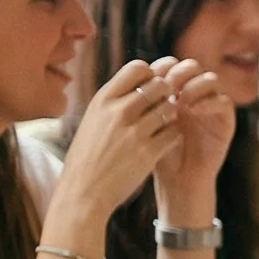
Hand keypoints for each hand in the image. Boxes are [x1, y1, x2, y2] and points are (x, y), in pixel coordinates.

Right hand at [54, 59, 181, 224]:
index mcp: (103, 99)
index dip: (151, 74)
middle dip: (166, 93)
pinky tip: (166, 140)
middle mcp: (118, 111)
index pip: (137, 68)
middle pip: (158, 84)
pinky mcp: (148, 152)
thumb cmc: (88, 155)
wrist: (84, 190)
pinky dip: (174, 135)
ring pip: (169, 108)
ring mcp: (134, 132)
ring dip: (172, 114)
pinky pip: (174, 133)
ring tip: (165, 122)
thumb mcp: (93, 120)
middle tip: (164, 104)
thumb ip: (112, 102)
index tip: (151, 85)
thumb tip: (135, 83)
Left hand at [149, 55, 233, 219]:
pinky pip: (224, 101)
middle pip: (192, 66)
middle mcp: (195, 96)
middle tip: (167, 86)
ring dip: (195, 84)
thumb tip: (131, 75)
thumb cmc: (155, 153)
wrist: (177, 180)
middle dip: (179, 72)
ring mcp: (212, 107)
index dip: (162, 66)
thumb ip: (142, 101)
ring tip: (181, 99)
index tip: (149, 80)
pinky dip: (209, 101)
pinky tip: (193, 110)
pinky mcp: (226, 121)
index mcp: (175, 92)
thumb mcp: (144, 123)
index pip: (172, 64)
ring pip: (212, 79)